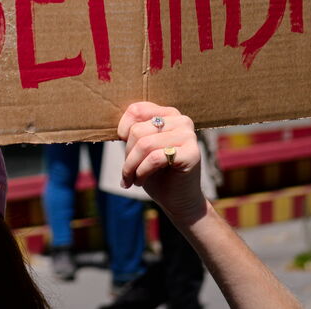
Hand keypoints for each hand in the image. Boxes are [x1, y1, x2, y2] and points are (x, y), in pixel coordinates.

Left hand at [117, 102, 206, 225]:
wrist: (178, 201)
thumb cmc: (157, 174)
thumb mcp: (140, 149)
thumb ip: (132, 133)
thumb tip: (118, 128)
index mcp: (169, 114)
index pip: (137, 110)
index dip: (122, 129)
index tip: (120, 146)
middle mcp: (181, 120)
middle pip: (138, 130)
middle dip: (127, 155)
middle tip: (127, 173)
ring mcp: (189, 135)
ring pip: (145, 144)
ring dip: (131, 166)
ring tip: (131, 179)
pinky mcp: (192, 153)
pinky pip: (155, 158)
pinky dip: (142, 172)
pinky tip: (139, 181)